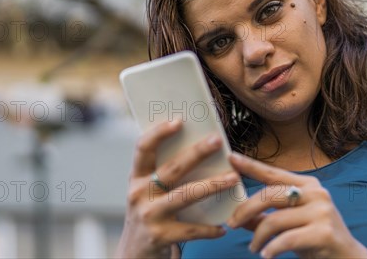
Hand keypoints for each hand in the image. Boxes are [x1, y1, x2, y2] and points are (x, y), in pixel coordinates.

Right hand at [116, 119, 239, 258]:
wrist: (133, 254)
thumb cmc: (150, 214)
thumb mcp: (148, 192)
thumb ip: (164, 172)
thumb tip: (199, 145)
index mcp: (136, 177)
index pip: (143, 148)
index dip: (159, 133)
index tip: (179, 120)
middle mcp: (138, 194)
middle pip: (171, 168)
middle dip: (196, 153)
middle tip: (217, 141)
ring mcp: (148, 215)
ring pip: (185, 195)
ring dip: (212, 185)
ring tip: (233, 178)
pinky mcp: (159, 237)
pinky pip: (191, 229)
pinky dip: (210, 228)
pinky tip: (224, 226)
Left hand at [227, 153, 366, 258]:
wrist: (348, 258)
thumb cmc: (315, 238)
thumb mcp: (290, 223)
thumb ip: (266, 217)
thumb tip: (238, 216)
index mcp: (307, 185)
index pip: (273, 173)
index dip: (251, 165)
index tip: (231, 158)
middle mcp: (316, 193)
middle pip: (269, 195)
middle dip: (245, 210)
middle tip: (232, 224)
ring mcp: (322, 212)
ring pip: (274, 220)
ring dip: (258, 237)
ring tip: (254, 248)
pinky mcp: (324, 232)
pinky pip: (286, 239)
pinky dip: (271, 249)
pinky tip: (267, 255)